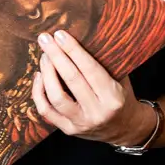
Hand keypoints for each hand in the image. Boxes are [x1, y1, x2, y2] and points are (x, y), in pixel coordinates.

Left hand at [31, 30, 153, 146]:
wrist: (125, 129)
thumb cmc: (122, 97)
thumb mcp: (121, 79)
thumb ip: (104, 62)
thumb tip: (81, 35)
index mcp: (113, 98)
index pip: (90, 69)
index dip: (73, 50)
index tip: (60, 34)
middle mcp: (97, 112)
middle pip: (71, 80)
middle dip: (56, 56)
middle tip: (45, 38)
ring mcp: (81, 124)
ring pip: (56, 97)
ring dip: (46, 73)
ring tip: (44, 56)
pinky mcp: (68, 130)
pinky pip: (46, 111)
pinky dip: (38, 92)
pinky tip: (39, 76)